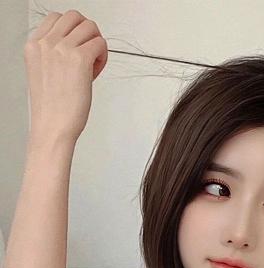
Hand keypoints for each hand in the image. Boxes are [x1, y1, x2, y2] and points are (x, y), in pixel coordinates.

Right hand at [23, 9, 107, 141]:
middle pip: (75, 17)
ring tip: (93, 64)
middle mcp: (47, 43)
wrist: (52, 127)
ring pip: (90, 27)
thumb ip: (52, 55)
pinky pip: (100, 43)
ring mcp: (62, 49)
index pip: (56, 18)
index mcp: (34, 46)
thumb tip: (74, 46)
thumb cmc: (51, 109)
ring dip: (97, 44)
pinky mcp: (80, 59)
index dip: (72, 32)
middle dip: (87, 32)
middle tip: (90, 52)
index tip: (77, 48)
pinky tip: (96, 71)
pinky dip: (103, 56)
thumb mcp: (42, 73)